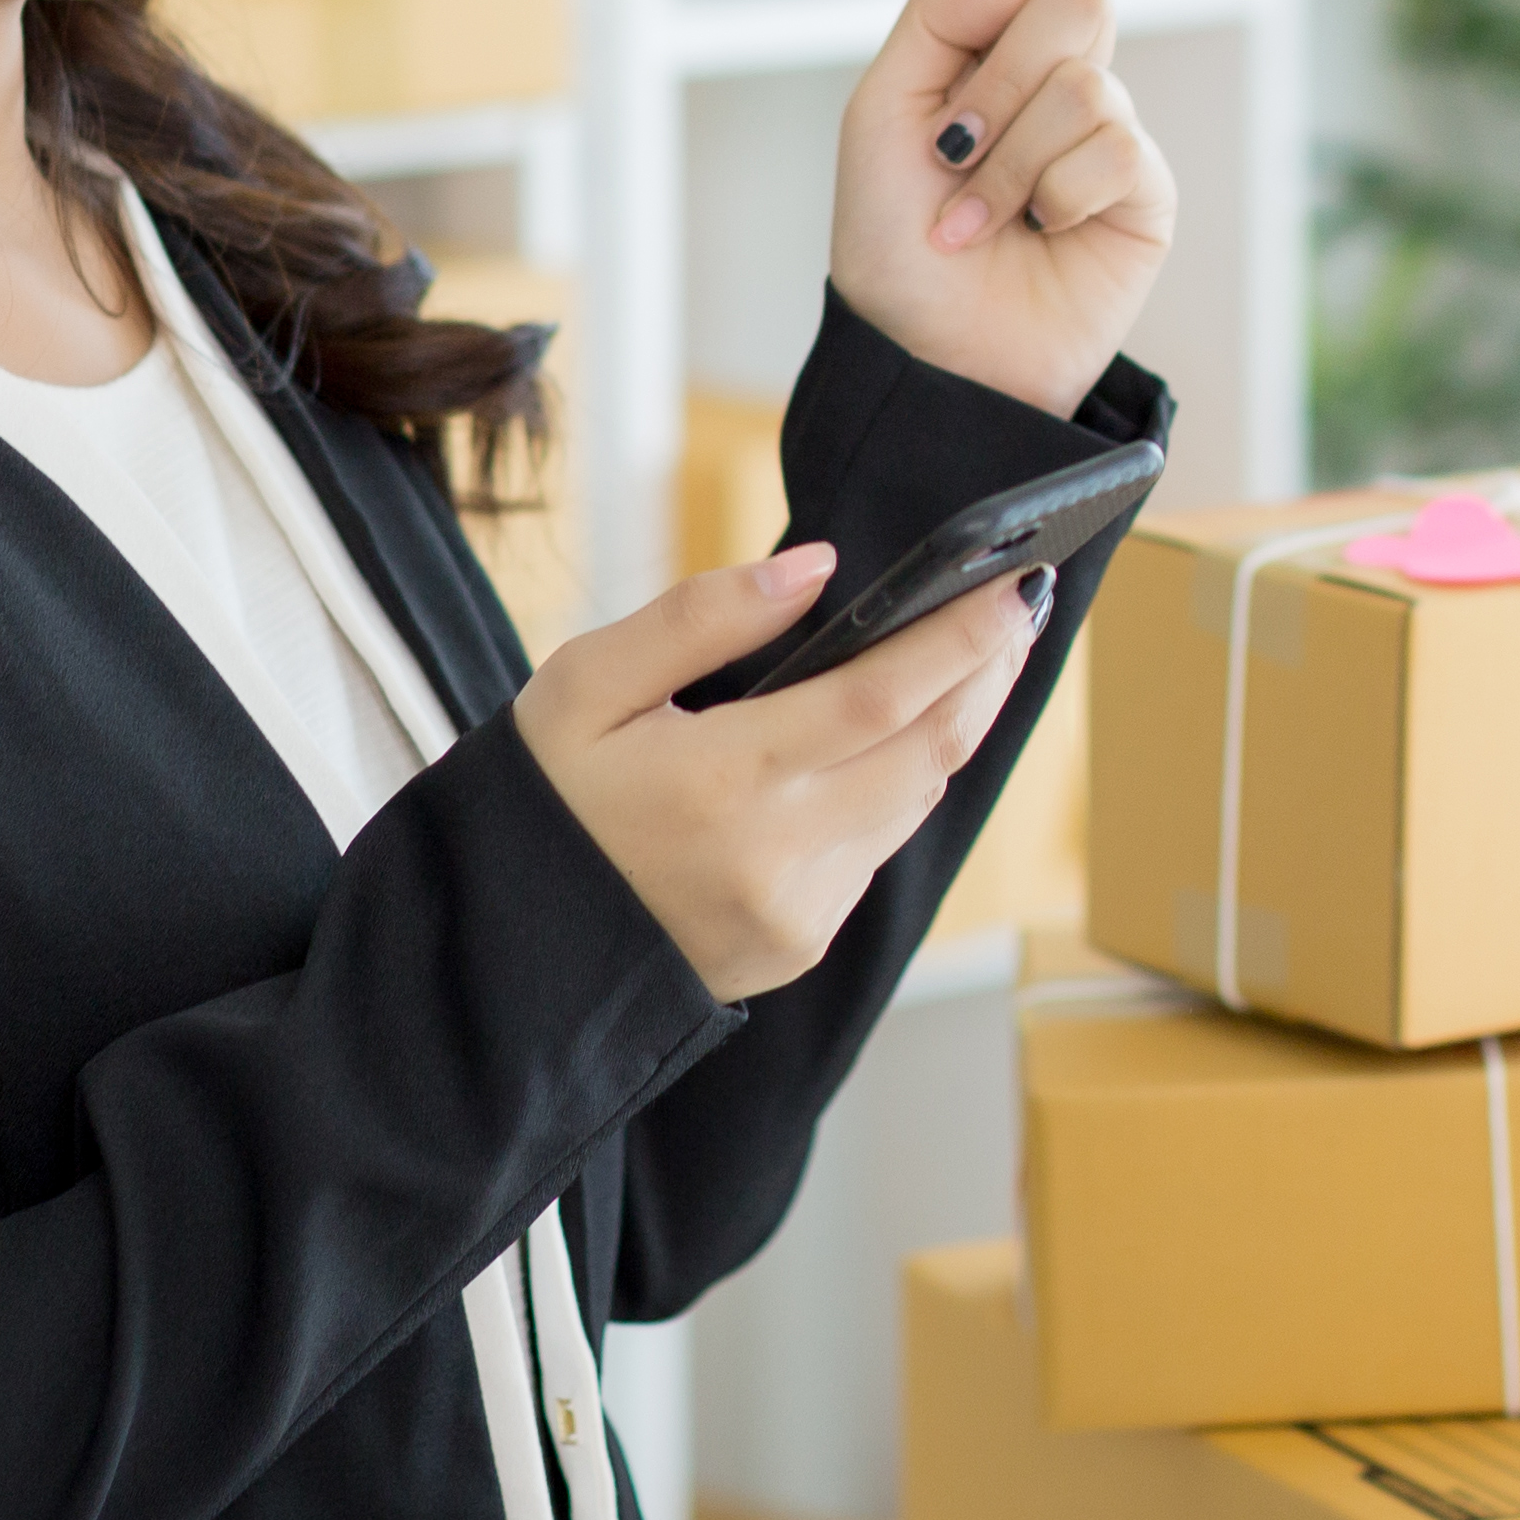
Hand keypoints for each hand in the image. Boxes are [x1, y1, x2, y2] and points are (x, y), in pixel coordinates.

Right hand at [517, 544, 1045, 998]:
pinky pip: (876, 850)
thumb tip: (818, 567)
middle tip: (1017, 602)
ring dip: (953, 727)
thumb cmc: (540, 800)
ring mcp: (796, 913)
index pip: (879, 698)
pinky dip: (897, 786)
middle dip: (984, 672)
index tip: (1012, 583)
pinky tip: (897, 737)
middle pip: (927, 752)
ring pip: (913, 802)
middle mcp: (775, 858)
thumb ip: (700, 616)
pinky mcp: (801, 944)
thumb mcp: (584, 685)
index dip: (959, 639)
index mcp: (718, 783)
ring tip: (975, 655)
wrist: (502, 951)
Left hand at [829, 0, 1189, 416]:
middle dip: (995, 77)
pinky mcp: (1143, 190)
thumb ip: (940, 16)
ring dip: (1005, 153)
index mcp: (998, 39)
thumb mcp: (877, 107)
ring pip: (1081, 74)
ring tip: (977, 217)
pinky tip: (1036, 236)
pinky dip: (1050, 192)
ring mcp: (1111, 130)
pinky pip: (1109, 142)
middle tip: (956, 158)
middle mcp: (1067, 73)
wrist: (929, 356)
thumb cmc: (890, 243)